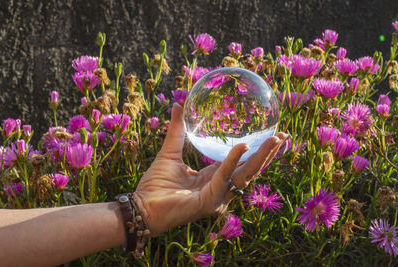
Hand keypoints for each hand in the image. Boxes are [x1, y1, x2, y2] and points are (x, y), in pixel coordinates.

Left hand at [133, 103, 286, 235]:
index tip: (270, 135)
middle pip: (250, 169)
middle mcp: (220, 187)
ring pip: (245, 175)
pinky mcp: (210, 201)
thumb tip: (178, 105)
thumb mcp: (170, 151)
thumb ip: (177, 129)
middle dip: (268, 153)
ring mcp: (217, 196)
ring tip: (275, 139)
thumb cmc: (155, 184)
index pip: (240, 163)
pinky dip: (233, 161)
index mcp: (213, 176)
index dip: (255, 150)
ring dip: (261, 157)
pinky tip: (243, 146)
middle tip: (283, 136)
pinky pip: (224, 178)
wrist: (141, 206)